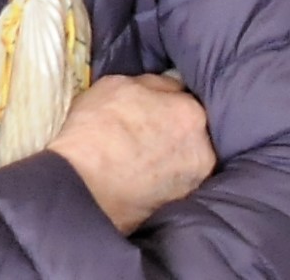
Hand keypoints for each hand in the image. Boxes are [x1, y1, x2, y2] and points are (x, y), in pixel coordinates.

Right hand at [45, 73, 215, 234]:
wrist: (85, 184)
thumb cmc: (97, 128)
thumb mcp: (117, 84)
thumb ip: (153, 83)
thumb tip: (170, 85)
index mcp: (191, 112)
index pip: (183, 98)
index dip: (164, 101)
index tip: (149, 107)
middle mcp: (203, 148)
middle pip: (190, 131)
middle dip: (173, 130)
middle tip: (145, 133)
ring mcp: (194, 181)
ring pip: (185, 160)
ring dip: (171, 157)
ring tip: (142, 159)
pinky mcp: (181, 206)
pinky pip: (175, 184)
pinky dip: (164, 180)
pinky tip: (142, 178)